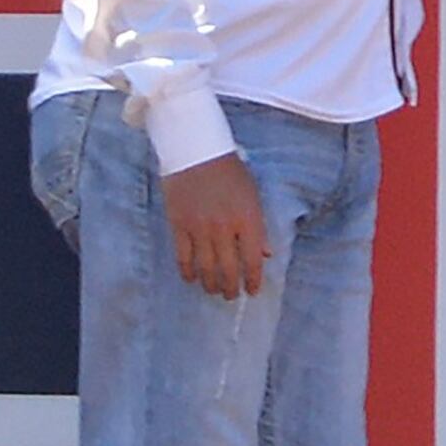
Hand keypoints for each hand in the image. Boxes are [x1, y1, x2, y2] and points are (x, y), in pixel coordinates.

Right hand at [164, 153, 268, 299]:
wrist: (195, 150)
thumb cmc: (229, 171)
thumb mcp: (252, 195)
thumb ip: (259, 227)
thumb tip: (265, 254)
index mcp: (247, 219)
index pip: (253, 260)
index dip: (253, 280)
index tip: (252, 290)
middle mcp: (224, 228)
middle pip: (229, 269)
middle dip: (232, 288)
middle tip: (231, 295)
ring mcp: (200, 228)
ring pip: (206, 268)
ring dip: (211, 284)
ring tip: (214, 290)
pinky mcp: (179, 226)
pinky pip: (183, 257)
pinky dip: (187, 272)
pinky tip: (192, 278)